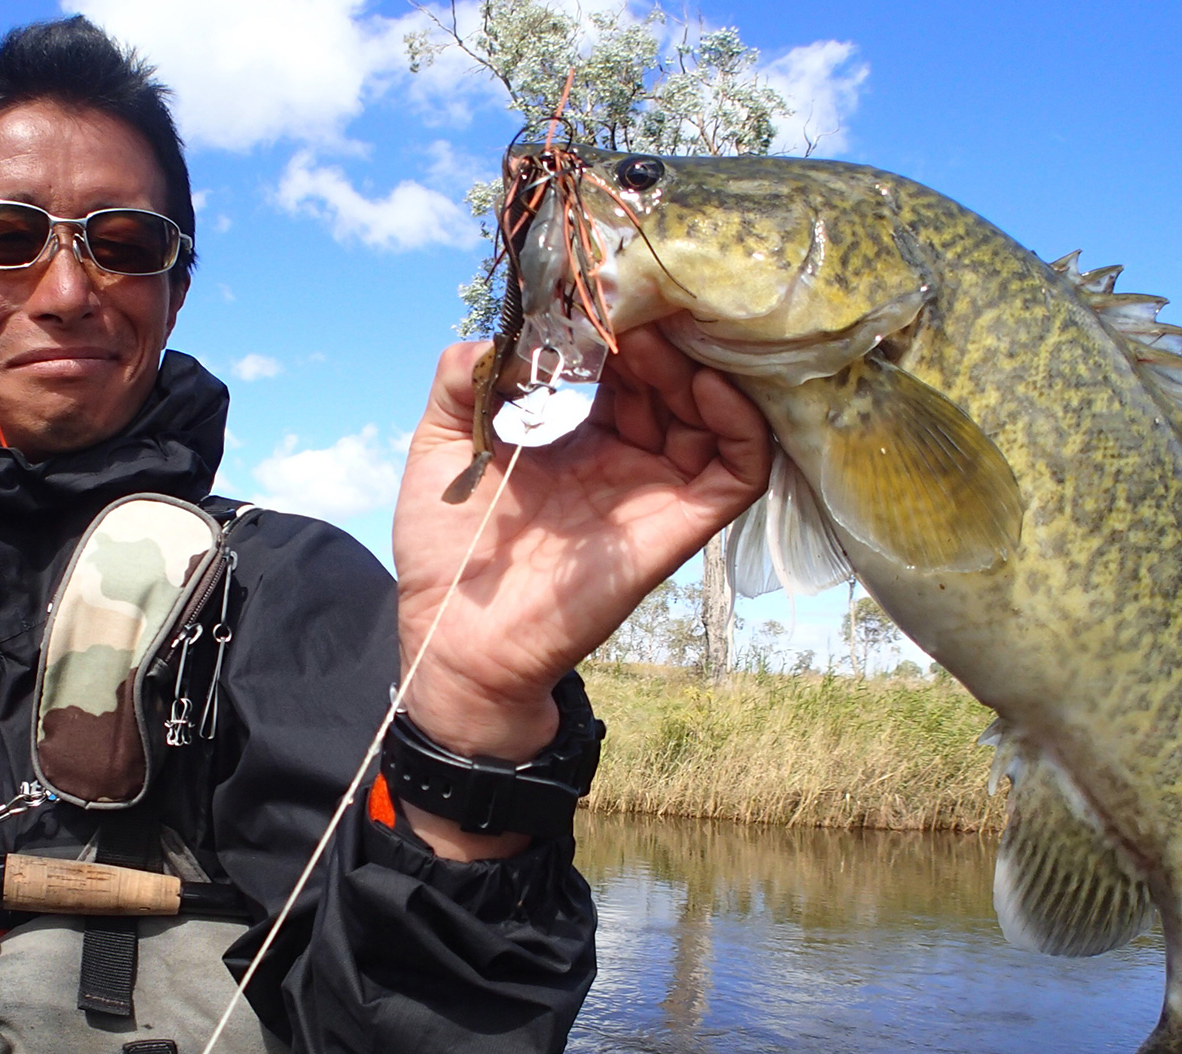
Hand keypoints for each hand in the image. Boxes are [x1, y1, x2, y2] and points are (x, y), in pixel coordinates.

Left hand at [391, 326, 770, 854]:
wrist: (457, 639)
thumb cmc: (446, 552)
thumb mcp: (441, 446)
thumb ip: (462, 382)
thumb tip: (496, 333)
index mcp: (577, 435)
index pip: (623, 362)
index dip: (619, 322)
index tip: (602, 286)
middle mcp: (626, 456)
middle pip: (675, 375)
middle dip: (664, 330)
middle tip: (641, 298)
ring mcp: (656, 490)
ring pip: (715, 409)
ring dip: (698, 363)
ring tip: (660, 338)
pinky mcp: (678, 526)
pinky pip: (740, 468)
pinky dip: (738, 419)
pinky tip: (701, 383)